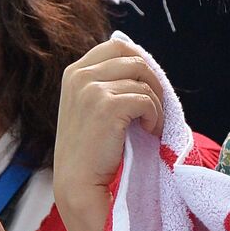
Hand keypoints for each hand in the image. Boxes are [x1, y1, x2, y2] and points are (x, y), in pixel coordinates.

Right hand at [52, 39, 163, 230]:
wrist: (78, 184)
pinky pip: (146, 100)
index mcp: (74, 72)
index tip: (147, 86)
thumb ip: (107, 82)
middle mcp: (79, 75)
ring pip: (143, 80)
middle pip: (133, 58)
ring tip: (150, 126)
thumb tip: (142, 64)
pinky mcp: (106, 106)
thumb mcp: (91, 106)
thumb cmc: (91, 151)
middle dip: (152, 81)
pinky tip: (148, 133)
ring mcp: (91, 89)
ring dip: (155, 104)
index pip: (116, 46)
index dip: (139, 62)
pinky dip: (155, 117)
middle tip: (155, 109)